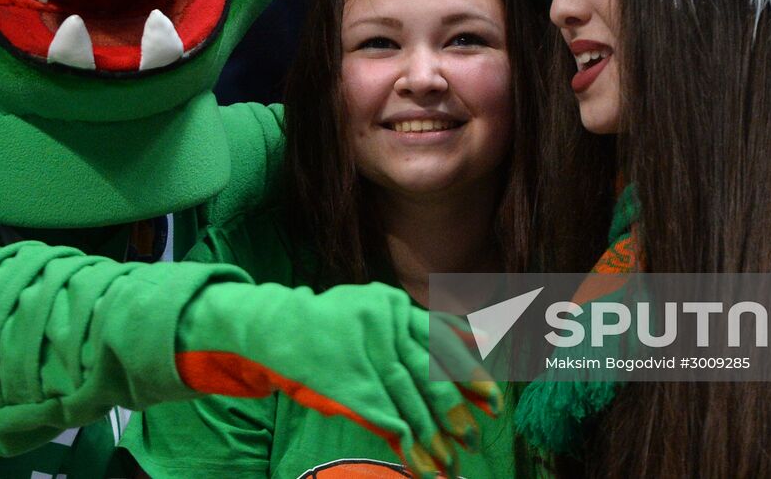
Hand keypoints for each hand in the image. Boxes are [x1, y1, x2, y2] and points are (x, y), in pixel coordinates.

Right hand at [176, 281, 500, 477]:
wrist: (277, 327)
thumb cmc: (330, 322)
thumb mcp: (375, 308)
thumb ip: (416, 325)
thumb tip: (476, 337)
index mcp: (393, 307)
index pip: (442, 342)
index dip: (470, 374)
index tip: (493, 400)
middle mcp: (384, 328)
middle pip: (430, 376)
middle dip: (455, 413)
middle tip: (474, 439)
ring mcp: (366, 357)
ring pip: (411, 402)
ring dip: (433, 437)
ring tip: (451, 463)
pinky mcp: (349, 385)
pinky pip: (386, 419)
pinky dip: (407, 444)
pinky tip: (421, 465)